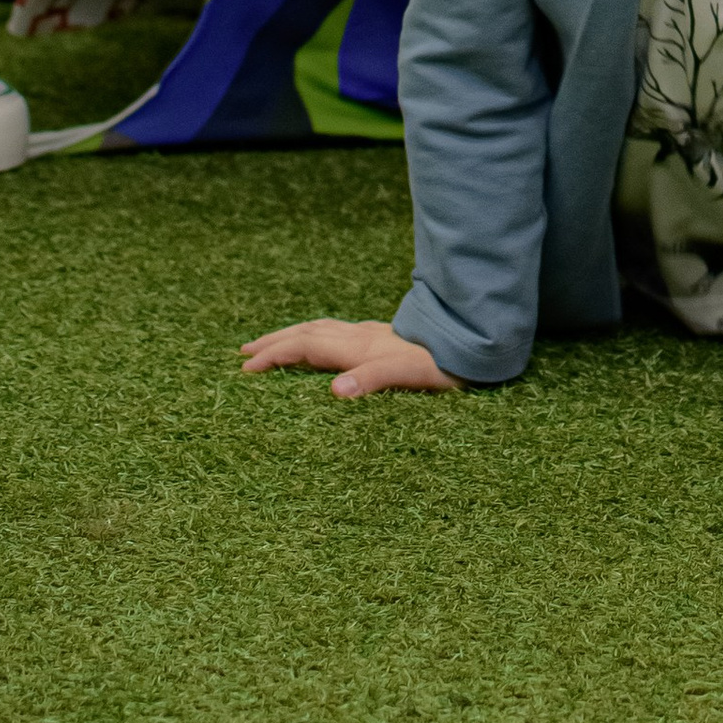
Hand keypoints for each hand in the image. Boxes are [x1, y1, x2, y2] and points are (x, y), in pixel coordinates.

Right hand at [241, 319, 464, 395]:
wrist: (478, 342)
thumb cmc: (446, 365)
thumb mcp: (412, 376)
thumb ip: (374, 380)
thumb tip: (336, 392)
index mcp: (360, 347)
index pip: (305, 348)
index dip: (274, 356)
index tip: (245, 370)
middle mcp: (362, 337)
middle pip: (308, 333)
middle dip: (274, 342)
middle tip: (244, 353)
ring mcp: (373, 335)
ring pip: (322, 330)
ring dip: (293, 336)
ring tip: (272, 345)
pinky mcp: (385, 338)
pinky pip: (338, 334)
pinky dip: (316, 337)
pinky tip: (323, 345)